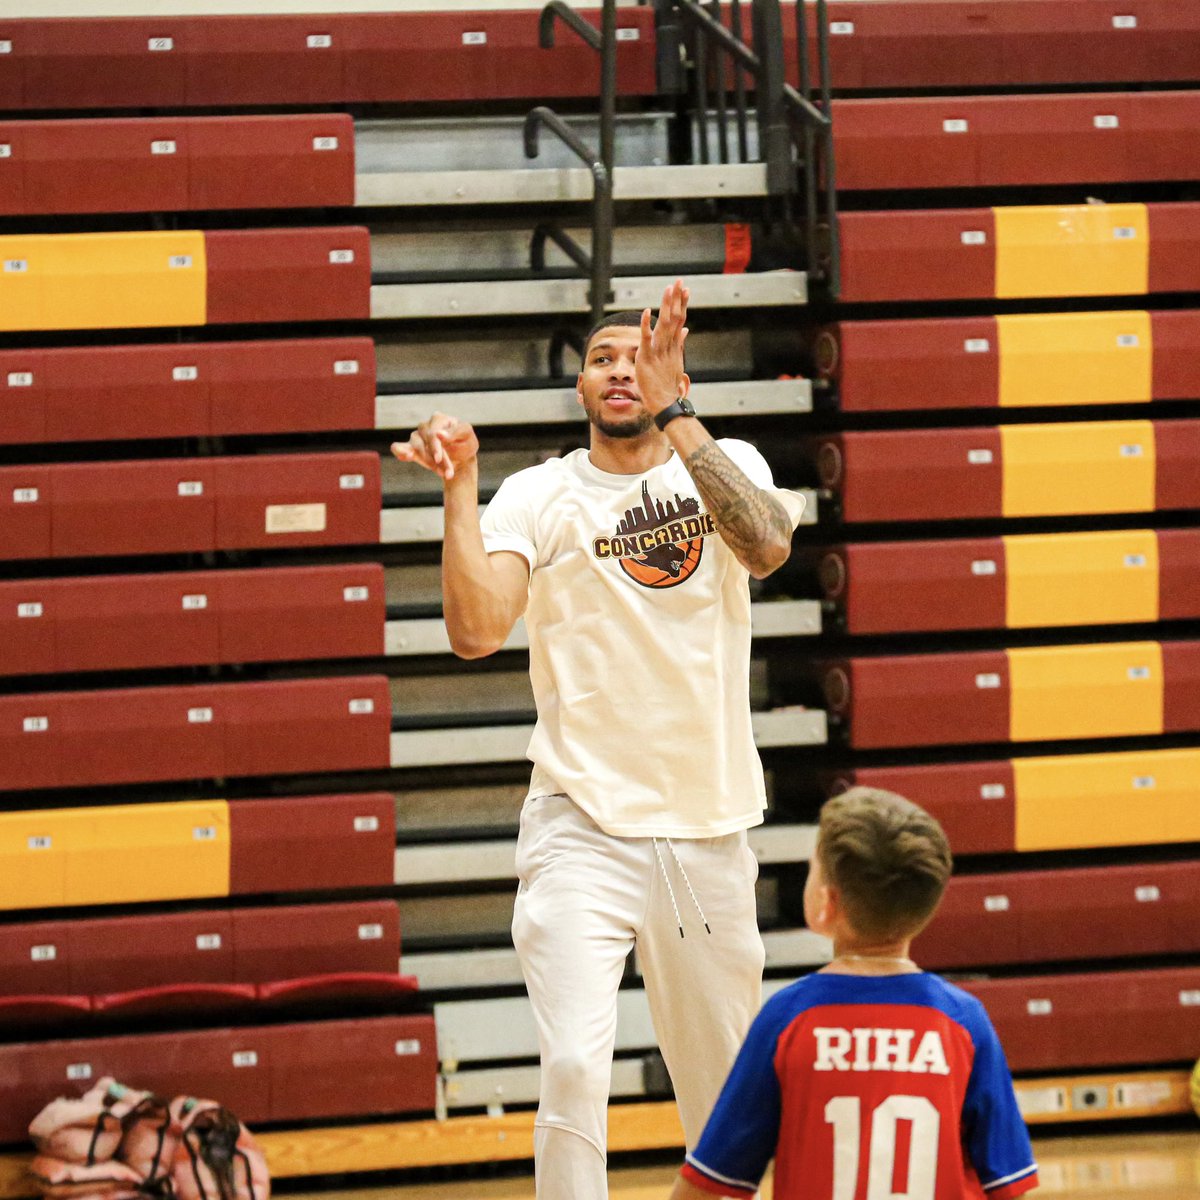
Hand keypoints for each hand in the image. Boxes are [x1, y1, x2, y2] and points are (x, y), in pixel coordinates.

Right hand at [390, 413, 478, 481]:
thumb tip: (438, 433)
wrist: (461, 457)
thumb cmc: (464, 443)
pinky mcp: (411, 449)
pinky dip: (400, 452)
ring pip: (415, 449)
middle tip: (448, 474)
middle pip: (423, 442)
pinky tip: (406, 457)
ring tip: (444, 474)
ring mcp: (417, 437)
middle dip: (435, 460)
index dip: (434, 446)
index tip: (438, 459)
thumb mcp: (467, 436)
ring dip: (428, 463)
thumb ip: (456, 432)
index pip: (432, 432)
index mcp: (439, 419)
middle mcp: (425, 426)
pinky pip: (398, 447)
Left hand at [635, 278, 689, 416]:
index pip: (679, 320)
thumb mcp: (674, 361)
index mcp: (674, 346)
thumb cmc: (668, 386)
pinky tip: (647, 311)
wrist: (666, 405)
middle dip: (677, 299)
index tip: (685, 289)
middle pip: (674, 318)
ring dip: (666, 306)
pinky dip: (647, 325)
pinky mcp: (647, 358)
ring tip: (669, 289)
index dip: (682, 304)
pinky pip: (647, 339)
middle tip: (679, 281)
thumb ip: (679, 344)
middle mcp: (668, 346)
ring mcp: (659, 351)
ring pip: (664, 324)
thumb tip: (685, 330)